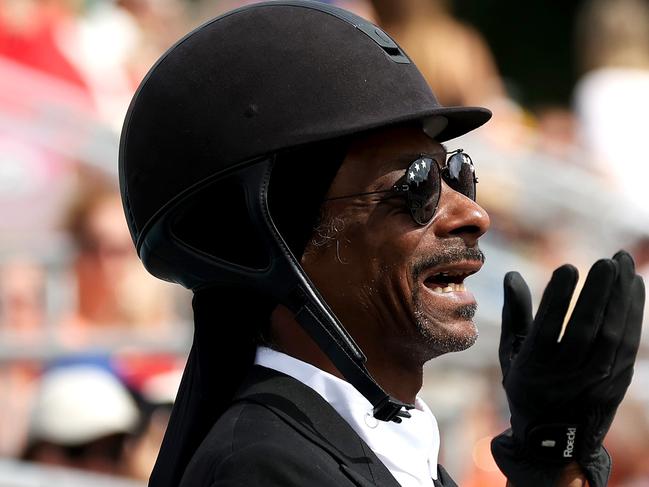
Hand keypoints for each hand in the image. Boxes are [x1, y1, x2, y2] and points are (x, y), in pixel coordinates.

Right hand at [491, 251, 644, 486]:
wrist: (556, 443)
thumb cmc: (528, 388)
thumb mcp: (511, 356)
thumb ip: (514, 314)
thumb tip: (512, 275)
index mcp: (533, 368)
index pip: (547, 328)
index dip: (558, 298)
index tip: (567, 268)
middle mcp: (565, 375)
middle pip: (585, 330)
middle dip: (597, 293)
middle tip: (606, 261)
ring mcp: (595, 380)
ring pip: (612, 335)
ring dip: (620, 297)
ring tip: (623, 262)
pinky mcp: (618, 381)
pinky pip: (629, 342)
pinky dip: (633, 312)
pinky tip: (635, 286)